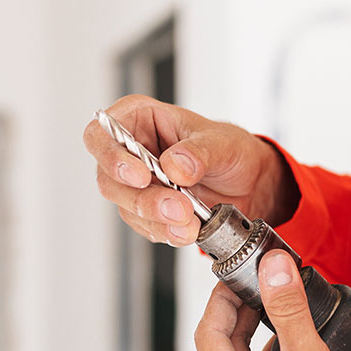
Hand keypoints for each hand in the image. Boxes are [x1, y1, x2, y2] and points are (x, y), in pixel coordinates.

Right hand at [85, 95, 297, 246]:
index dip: (111, 156)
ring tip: (190, 223)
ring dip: (156, 219)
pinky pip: (144, 226)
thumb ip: (199, 152)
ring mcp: (137, 184)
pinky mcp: (147, 210)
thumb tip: (175, 166)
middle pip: (109, 178)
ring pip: (126, 207)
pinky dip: (165, 232)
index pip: (101, 133)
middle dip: (143, 199)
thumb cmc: (231, 150)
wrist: (249, 184)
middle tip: (177, 208)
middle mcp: (132, 151)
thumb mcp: (223, 142)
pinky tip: (186, 230)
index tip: (140, 175)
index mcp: (140, 119)